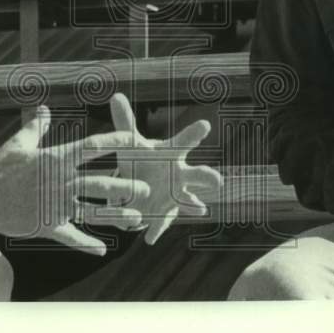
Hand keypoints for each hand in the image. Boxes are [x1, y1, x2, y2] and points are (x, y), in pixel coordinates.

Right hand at [0, 106, 149, 255]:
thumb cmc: (0, 168)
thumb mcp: (20, 144)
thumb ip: (36, 127)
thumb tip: (43, 108)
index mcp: (57, 159)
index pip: (93, 147)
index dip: (116, 142)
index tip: (135, 140)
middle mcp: (62, 182)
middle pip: (100, 183)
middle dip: (125, 186)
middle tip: (146, 189)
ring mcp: (56, 206)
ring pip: (93, 212)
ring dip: (116, 216)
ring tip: (136, 218)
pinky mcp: (47, 225)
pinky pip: (71, 237)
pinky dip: (86, 244)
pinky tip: (102, 250)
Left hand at [109, 93, 221, 243]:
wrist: (141, 189)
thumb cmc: (141, 162)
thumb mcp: (131, 143)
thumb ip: (125, 121)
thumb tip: (115, 94)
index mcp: (172, 155)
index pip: (185, 142)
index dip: (195, 133)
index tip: (205, 125)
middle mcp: (179, 175)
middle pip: (196, 174)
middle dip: (205, 177)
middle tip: (217, 181)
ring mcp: (175, 196)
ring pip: (188, 200)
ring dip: (193, 205)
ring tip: (201, 210)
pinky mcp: (164, 213)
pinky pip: (161, 222)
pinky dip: (155, 229)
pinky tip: (149, 238)